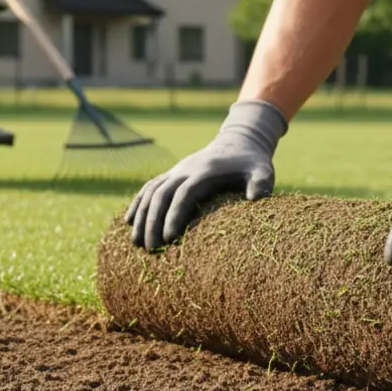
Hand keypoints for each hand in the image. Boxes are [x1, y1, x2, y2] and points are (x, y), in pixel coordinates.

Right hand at [126, 99, 287, 249]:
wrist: (239, 141)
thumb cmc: (252, 163)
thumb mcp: (263, 170)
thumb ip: (262, 183)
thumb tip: (257, 199)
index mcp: (205, 171)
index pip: (184, 194)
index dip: (175, 215)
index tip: (169, 238)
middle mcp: (185, 170)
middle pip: (162, 194)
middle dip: (153, 221)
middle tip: (150, 249)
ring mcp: (176, 171)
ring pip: (151, 192)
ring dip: (141, 216)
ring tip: (136, 243)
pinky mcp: (171, 174)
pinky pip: (149, 188)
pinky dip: (137, 204)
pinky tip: (128, 222)